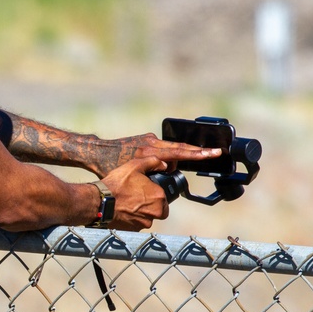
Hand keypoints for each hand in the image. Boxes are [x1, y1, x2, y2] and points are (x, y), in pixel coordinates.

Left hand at [92, 133, 222, 176]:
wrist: (96, 152)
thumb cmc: (109, 166)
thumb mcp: (131, 172)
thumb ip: (150, 171)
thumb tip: (169, 167)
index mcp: (149, 151)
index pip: (179, 152)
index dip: (198, 154)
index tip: (213, 152)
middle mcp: (151, 142)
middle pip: (181, 147)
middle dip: (198, 151)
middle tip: (215, 152)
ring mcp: (149, 139)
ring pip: (173, 147)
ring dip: (181, 156)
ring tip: (186, 163)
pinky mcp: (146, 139)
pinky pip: (163, 147)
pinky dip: (170, 155)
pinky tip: (168, 164)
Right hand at [101, 156, 173, 230]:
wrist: (100, 202)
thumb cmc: (117, 184)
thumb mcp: (134, 166)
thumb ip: (152, 162)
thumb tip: (163, 164)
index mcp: (158, 197)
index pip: (165, 197)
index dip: (156, 193)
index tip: (147, 190)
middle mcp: (154, 213)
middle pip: (159, 210)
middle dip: (151, 205)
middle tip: (139, 197)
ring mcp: (144, 223)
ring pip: (148, 217)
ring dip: (141, 212)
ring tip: (128, 203)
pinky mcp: (133, 230)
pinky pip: (136, 224)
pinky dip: (132, 219)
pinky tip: (123, 210)